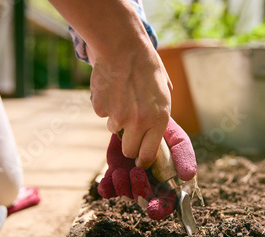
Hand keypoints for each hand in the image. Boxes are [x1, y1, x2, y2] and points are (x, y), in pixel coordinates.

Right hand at [89, 41, 172, 169]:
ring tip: (122, 97)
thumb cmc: (147, 66)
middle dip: (128, 144)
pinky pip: (102, 114)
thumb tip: (157, 131)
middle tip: (130, 130)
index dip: (142, 160)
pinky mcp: (101, 108)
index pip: (147, 155)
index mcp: (159, 119)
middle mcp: (139, 122)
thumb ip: (160, 113)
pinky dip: (105, 105)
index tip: (140, 161)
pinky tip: (111, 89)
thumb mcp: (164, 91)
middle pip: (128, 150)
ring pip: (114, 130)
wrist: (123, 47)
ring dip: (117, 120)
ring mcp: (118, 117)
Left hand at [98, 118, 196, 219]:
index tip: (153, 208)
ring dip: (122, 186)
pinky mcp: (115, 173)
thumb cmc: (163, 127)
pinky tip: (108, 180)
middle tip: (136, 172)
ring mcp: (131, 179)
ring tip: (121, 171)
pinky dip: (107, 188)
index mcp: (167, 180)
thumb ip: (183, 155)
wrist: (138, 112)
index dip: (160, 208)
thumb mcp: (176, 138)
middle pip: (143, 200)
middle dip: (138, 191)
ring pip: (125, 193)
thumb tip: (188, 176)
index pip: (166, 203)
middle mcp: (149, 182)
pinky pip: (109, 189)